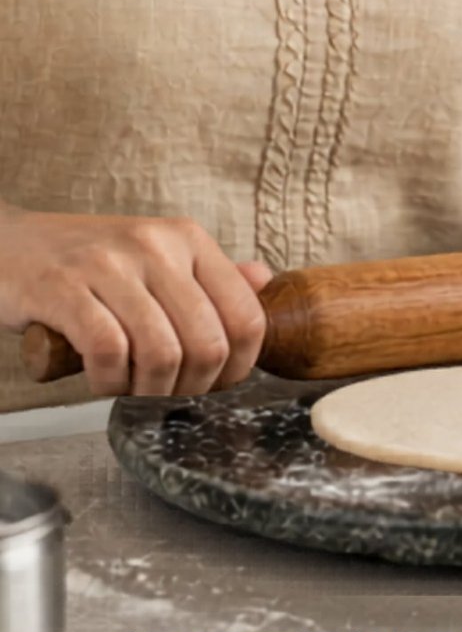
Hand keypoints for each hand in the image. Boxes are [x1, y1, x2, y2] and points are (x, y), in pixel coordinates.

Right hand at [0, 205, 273, 396]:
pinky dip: (110, 382)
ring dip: (150, 390)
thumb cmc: (88, 262)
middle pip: (208, 343)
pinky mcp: (62, 287)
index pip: (247, 315)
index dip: (239, 367)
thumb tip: (265, 282)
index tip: (216, 384)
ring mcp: (108, 263)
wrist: (8, 245)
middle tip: (169, 393)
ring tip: (133, 387)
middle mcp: (155, 245)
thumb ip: (211, 275)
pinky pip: (108, 351)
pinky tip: (102, 381)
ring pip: (162, 353)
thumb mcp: (156, 257)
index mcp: (188, 239)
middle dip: (193, 387)